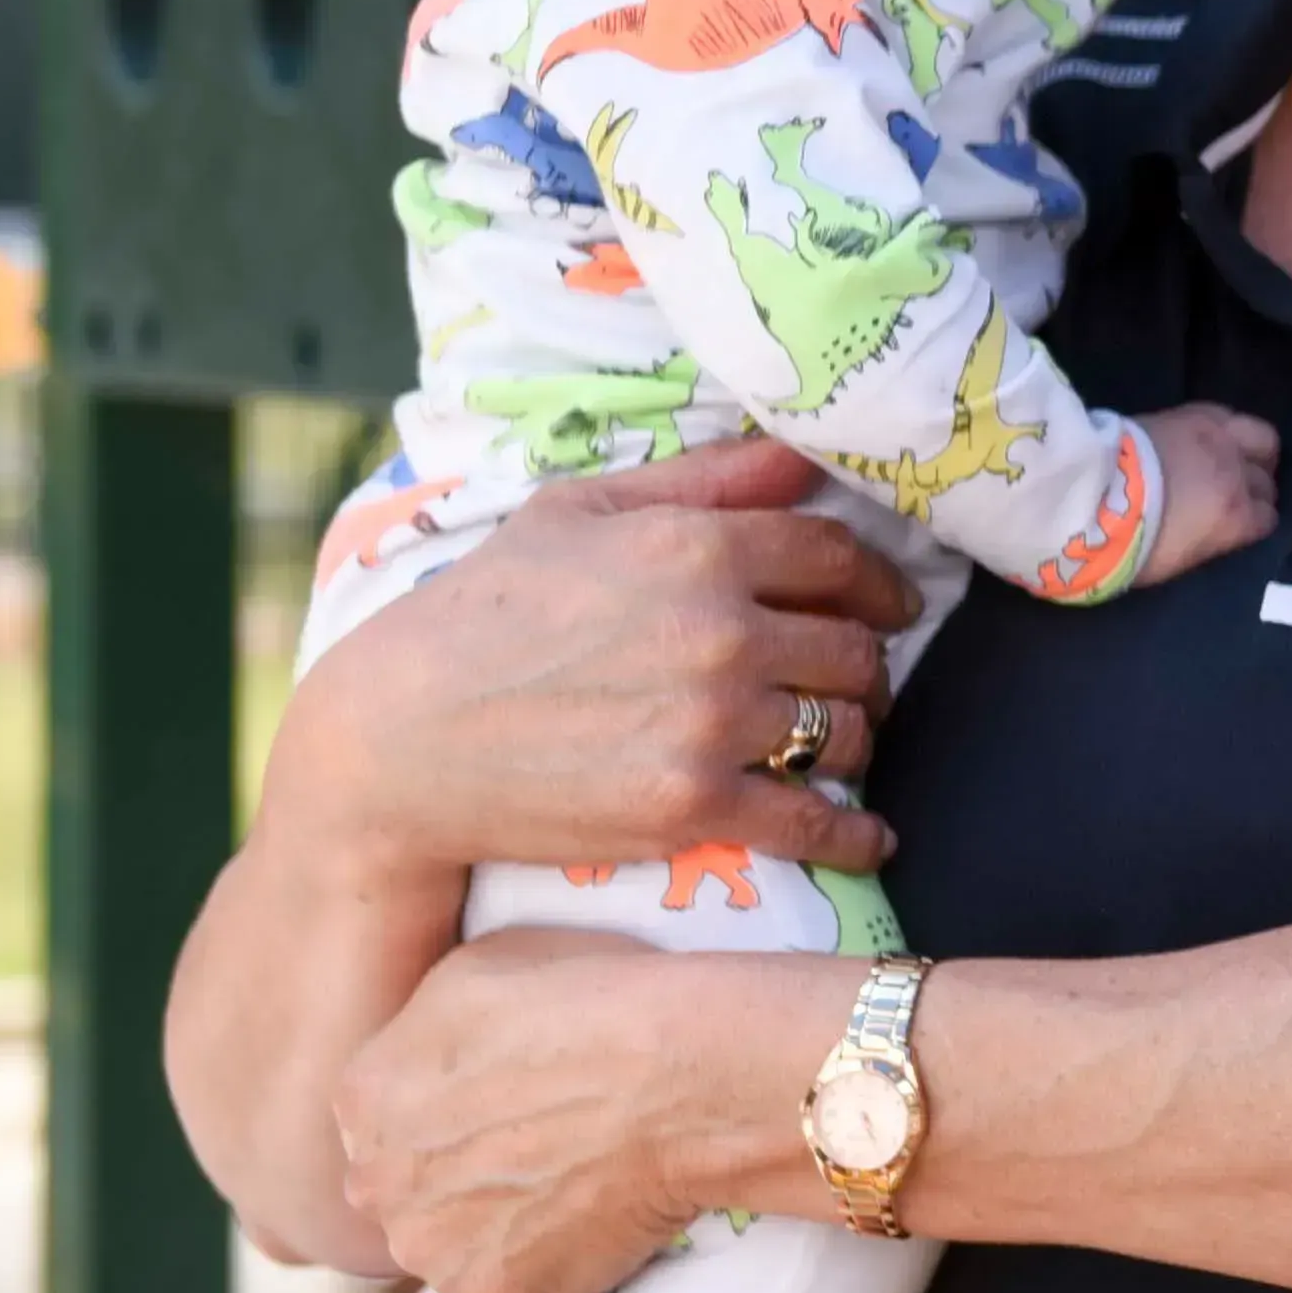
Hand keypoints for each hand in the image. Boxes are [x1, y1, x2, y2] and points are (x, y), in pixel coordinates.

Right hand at [266, 442, 921, 882]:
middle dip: (866, 664)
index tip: (892, 603)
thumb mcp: (578, 511)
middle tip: (860, 680)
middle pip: (854, 646)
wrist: (398, 741)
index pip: (835, 555)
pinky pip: (813, 822)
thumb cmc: (481, 612)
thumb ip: (703, 480)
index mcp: (697, 546)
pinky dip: (854, 835)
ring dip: (854, 738)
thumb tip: (801, 455)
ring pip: (843, 730)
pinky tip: (868, 837)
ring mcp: (710, 722)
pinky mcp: (691, 806)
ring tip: (839, 742)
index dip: (877, 581)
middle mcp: (719, 630)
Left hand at [336, 933, 837, 1292]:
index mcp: (364, 1097)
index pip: (386, 1115)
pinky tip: (593, 1221)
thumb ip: (424, 1032)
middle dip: (457, 1174)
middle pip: (408, 1187)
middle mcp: (375, 1186)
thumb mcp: (477, 969)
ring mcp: (431, 1252)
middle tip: (539, 1147)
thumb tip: (431, 1068)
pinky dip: (546, 1263)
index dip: (448, 1108)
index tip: (505, 1098)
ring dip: (496, 1224)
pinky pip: (510, 1285)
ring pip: (451, 1244)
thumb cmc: (590, 1003)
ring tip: (572, 1185)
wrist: (677, 1081)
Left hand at [1134, 404, 1282, 586]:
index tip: (1241, 525)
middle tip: (1237, 494)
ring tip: (1238, 458)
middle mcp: (1238, 476)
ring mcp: (1220, 439)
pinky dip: (1230, 429)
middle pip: (1266, 481)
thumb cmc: (1131, 542)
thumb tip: (1216, 532)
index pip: (1267, 518)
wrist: (1093, 494)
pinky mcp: (1195, 413)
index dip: (1254, 522)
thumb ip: (1209, 541)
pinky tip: (1216, 437)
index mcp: (1236, 519)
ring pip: (1264, 439)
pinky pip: (1231, 416)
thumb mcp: (1177, 561)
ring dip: (1256, 452)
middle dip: (1257, 490)